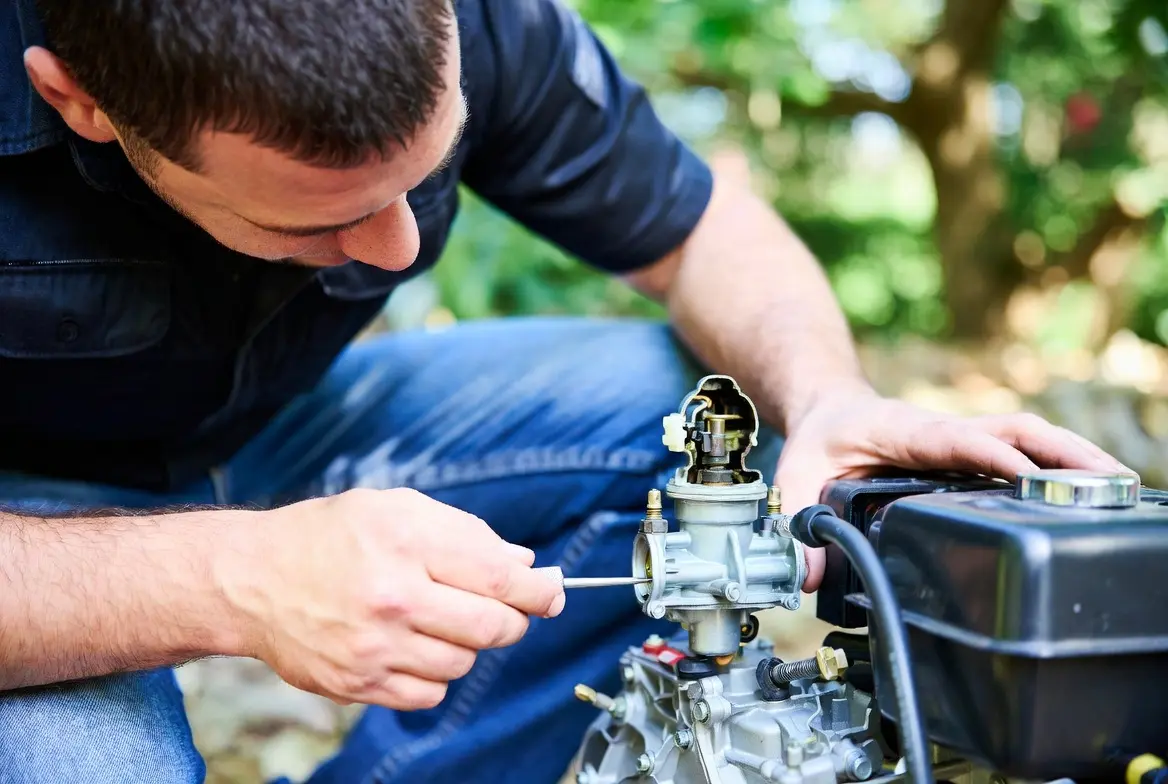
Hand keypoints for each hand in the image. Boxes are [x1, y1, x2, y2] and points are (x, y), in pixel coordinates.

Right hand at [216, 487, 563, 709]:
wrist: (251, 580)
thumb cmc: (328, 536)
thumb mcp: (396, 508)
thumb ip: (465, 532)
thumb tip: (523, 565)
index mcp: (406, 542)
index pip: (501, 578)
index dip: (540, 590)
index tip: (553, 593)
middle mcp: (392, 597)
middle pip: (493, 627)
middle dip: (513, 620)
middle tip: (506, 610)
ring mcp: (374, 647)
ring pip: (464, 662)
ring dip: (467, 644)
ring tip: (439, 619)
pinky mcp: (358, 683)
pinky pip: (429, 695)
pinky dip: (435, 674)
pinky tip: (415, 647)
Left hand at [776, 389, 1131, 591]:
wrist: (829, 406)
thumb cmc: (819, 437)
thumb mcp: (794, 475)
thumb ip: (795, 521)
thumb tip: (804, 575)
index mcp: (901, 431)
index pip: (952, 440)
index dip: (989, 453)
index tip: (1024, 471)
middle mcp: (939, 430)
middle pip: (1009, 430)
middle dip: (1057, 452)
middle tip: (1103, 479)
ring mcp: (959, 437)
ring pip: (1025, 436)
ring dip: (1069, 456)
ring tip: (1115, 485)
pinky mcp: (969, 449)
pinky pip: (1019, 449)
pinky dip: (1056, 463)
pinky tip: (1086, 487)